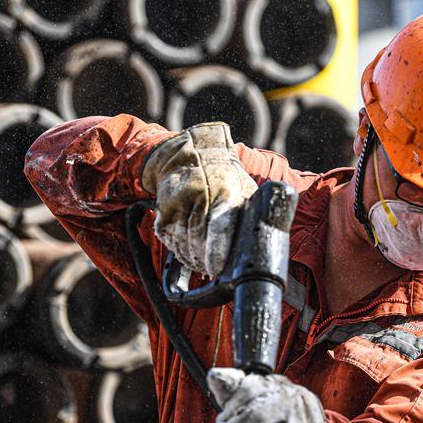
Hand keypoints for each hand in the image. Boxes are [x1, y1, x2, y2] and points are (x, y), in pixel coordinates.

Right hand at [141, 122, 256, 277]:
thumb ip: (250, 215)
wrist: (195, 152)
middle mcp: (201, 194)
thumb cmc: (227, 178)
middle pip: (197, 238)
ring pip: (181, 240)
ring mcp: (180, 199)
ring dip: (190, 258)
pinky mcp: (165, 204)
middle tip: (210, 270)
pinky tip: (187, 253)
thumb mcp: (245, 190)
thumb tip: (257, 246)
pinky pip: (168, 235)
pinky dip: (177, 249)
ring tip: (200, 264)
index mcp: (226, 192)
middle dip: (203, 260)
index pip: (218, 227)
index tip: (216, 268)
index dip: (215, 251)